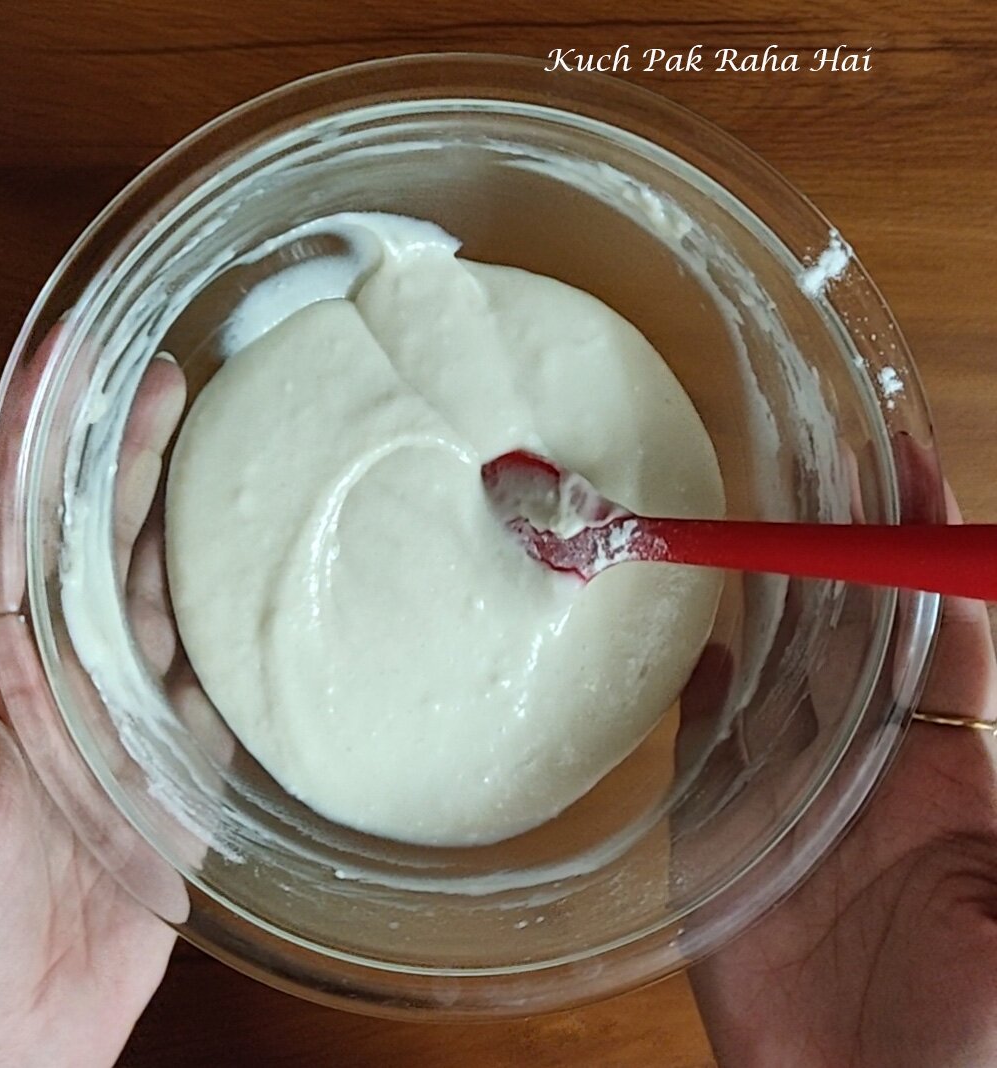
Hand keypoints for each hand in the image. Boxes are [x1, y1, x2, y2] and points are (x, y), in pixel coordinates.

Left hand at [0, 354, 185, 1067]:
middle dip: (129, 459)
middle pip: (97, 545)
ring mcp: (116, 730)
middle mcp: (48, 681)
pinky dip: (238, 651)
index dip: (37, 437)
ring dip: (194, 538)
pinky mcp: (172, 787)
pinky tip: (267, 598)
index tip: (71, 361)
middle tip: (171, 385)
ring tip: (234, 466)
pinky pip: (214, 703)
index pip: (9, 525)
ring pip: (164, 609)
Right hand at [692, 486, 996, 1067]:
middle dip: (834, 548)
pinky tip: (693, 641)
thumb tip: (989, 631)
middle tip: (811, 465)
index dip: (925, 546)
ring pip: (772, 671)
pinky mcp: (720, 836)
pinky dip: (698, 689)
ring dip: (762, 600)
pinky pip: (704, 743)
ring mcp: (788, 795)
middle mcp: (866, 767)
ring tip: (744, 523)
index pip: (936, 627)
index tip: (910, 465)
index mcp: (951, 773)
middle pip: (845, 629)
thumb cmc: (974, 1029)